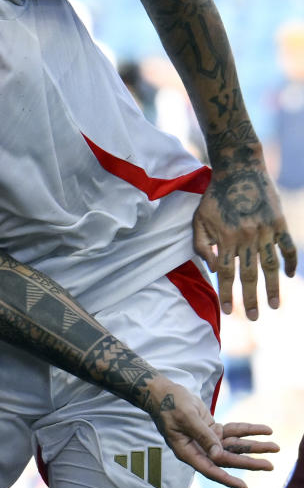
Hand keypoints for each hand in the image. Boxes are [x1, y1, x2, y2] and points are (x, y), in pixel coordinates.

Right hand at [150, 380, 277, 487]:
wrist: (162, 391)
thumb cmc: (169, 403)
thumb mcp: (186, 417)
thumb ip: (203, 435)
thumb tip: (219, 455)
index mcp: (187, 450)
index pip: (209, 468)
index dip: (226, 478)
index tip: (243, 486)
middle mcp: (198, 448)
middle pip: (227, 458)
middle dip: (249, 461)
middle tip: (269, 465)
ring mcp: (205, 439)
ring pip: (233, 445)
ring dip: (253, 445)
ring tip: (274, 446)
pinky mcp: (210, 429)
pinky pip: (232, 431)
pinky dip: (246, 430)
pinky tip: (263, 430)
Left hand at [193, 156, 296, 319]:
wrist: (239, 170)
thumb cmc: (214, 197)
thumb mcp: (198, 219)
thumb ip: (201, 245)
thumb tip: (212, 268)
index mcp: (226, 239)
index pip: (225, 273)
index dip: (227, 293)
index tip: (228, 311)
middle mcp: (247, 238)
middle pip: (249, 274)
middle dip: (250, 298)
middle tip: (253, 317)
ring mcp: (266, 231)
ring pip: (271, 265)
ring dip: (273, 288)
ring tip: (274, 306)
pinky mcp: (280, 223)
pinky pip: (288, 246)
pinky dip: (290, 261)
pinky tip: (291, 275)